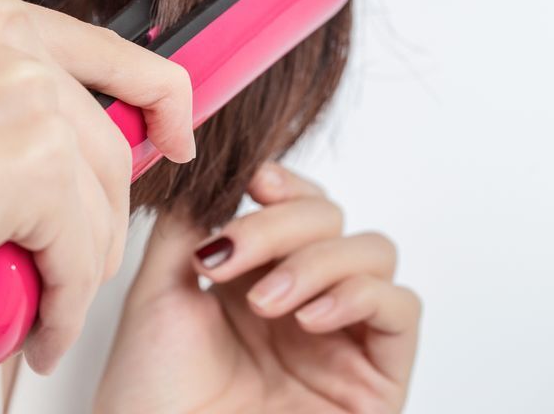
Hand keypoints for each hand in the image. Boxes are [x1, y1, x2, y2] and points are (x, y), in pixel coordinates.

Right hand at [0, 0, 196, 411]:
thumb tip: (69, 146)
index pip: (102, 46)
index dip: (153, 100)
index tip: (171, 135)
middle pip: (107, 134)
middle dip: (97, 216)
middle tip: (66, 266)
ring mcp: (16, 84)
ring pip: (102, 195)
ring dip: (76, 265)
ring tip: (36, 304)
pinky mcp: (29, 158)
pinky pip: (84, 248)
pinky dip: (67, 300)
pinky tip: (34, 323)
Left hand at [93, 160, 420, 413]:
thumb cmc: (152, 395)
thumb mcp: (160, 289)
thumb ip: (190, 221)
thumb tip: (214, 164)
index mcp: (253, 277)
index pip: (296, 203)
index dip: (284, 183)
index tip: (253, 181)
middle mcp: (302, 301)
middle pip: (332, 218)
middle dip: (281, 225)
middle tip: (228, 258)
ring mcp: (341, 339)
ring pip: (373, 252)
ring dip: (317, 260)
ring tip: (264, 302)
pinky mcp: (377, 380)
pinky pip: (401, 308)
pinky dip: (358, 295)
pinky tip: (308, 317)